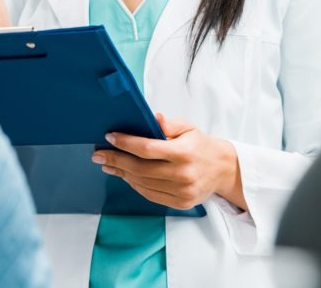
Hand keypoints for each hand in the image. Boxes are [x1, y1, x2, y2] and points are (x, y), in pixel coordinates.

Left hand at [91, 113, 246, 210]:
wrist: (223, 169)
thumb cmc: (200, 144)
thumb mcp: (188, 127)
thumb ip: (169, 124)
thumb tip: (153, 117)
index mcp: (184, 153)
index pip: (147, 149)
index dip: (125, 143)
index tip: (109, 137)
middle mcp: (183, 174)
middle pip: (140, 168)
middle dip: (115, 160)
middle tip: (98, 154)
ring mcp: (182, 191)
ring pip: (143, 183)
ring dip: (122, 173)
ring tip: (108, 164)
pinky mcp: (181, 203)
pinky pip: (150, 195)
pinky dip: (135, 184)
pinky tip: (125, 175)